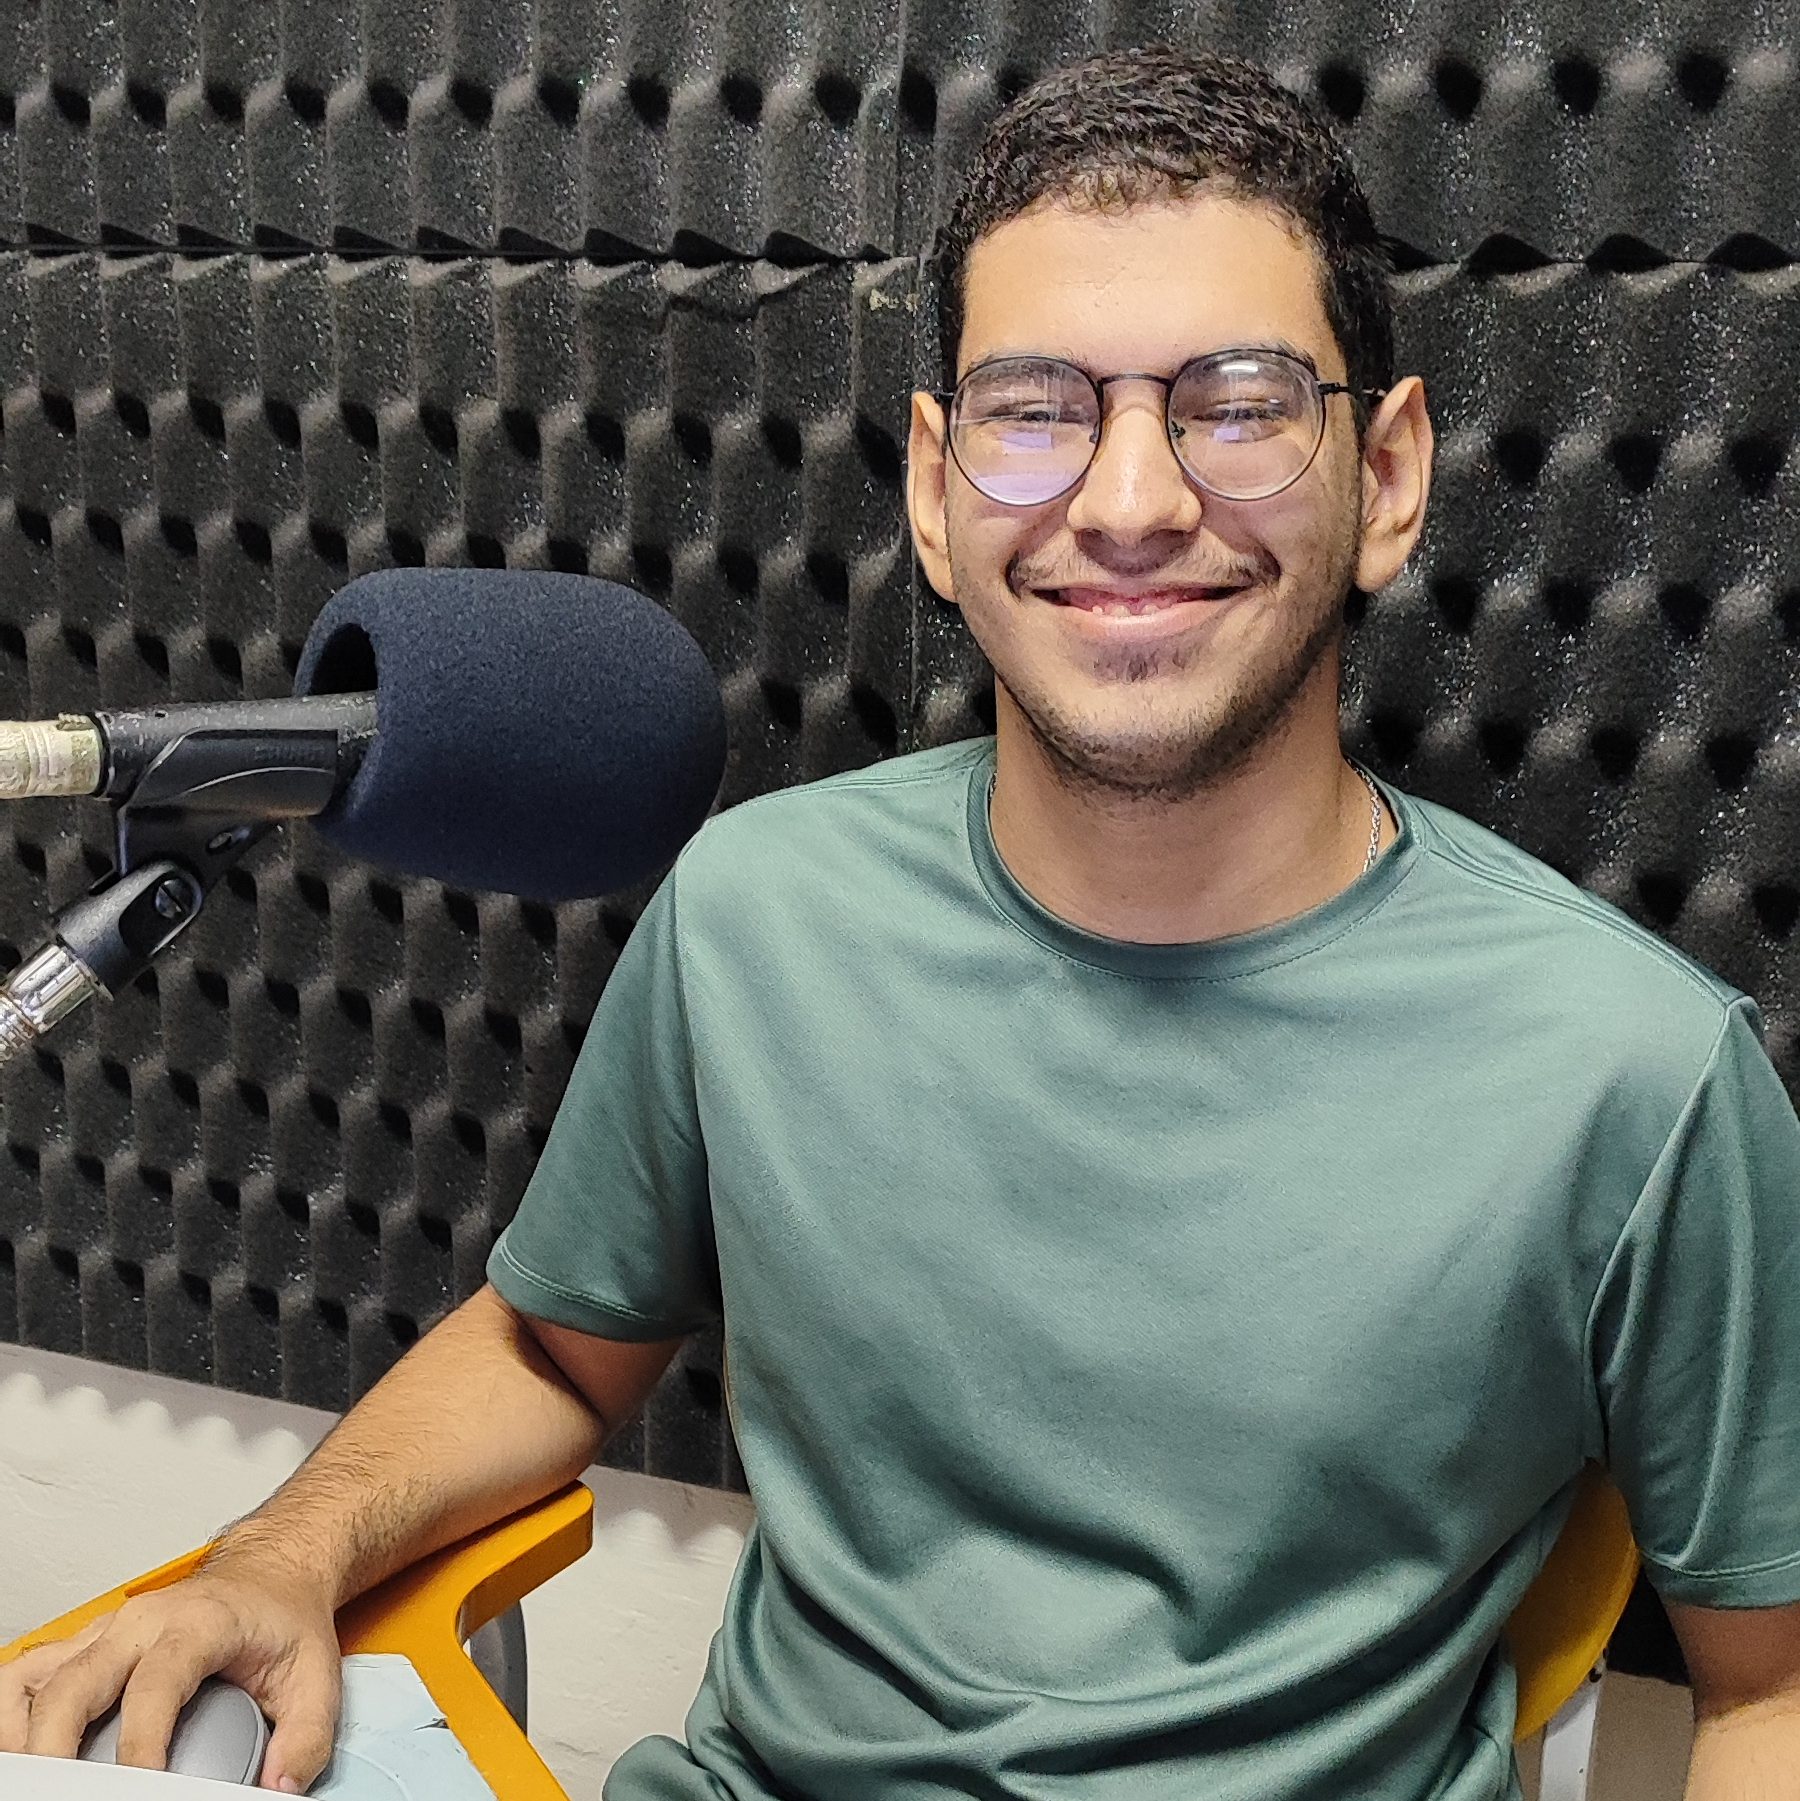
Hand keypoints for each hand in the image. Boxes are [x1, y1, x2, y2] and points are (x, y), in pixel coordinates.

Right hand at [0, 1561, 342, 1792]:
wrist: (271, 1572)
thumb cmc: (282, 1619)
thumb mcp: (316, 1674)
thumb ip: (305, 1736)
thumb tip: (278, 1787)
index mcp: (200, 1623)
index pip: (156, 1685)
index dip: (142, 1743)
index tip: (142, 1787)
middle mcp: (143, 1622)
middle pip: (75, 1684)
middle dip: (56, 1748)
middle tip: (64, 1794)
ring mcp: (108, 1631)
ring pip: (38, 1677)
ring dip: (25, 1733)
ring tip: (39, 1779)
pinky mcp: (87, 1643)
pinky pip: (28, 1675)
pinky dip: (13, 1715)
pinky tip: (27, 1752)